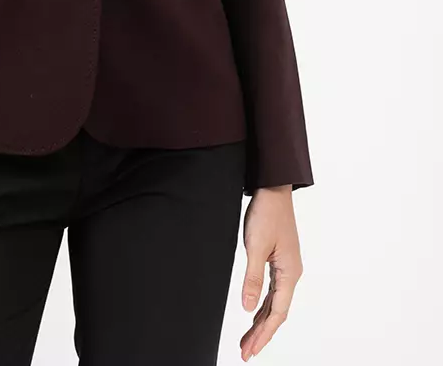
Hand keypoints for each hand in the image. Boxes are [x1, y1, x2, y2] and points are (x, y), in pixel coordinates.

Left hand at [239, 185, 302, 359]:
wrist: (273, 188)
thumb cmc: (267, 213)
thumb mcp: (256, 246)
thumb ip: (252, 278)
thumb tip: (248, 308)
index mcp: (290, 273)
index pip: (277, 312)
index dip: (263, 334)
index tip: (250, 350)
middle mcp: (291, 273)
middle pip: (276, 312)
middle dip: (261, 333)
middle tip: (246, 351)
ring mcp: (286, 267)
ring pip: (274, 303)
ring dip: (261, 321)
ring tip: (248, 339)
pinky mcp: (279, 260)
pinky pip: (272, 290)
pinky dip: (263, 305)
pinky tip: (255, 313)